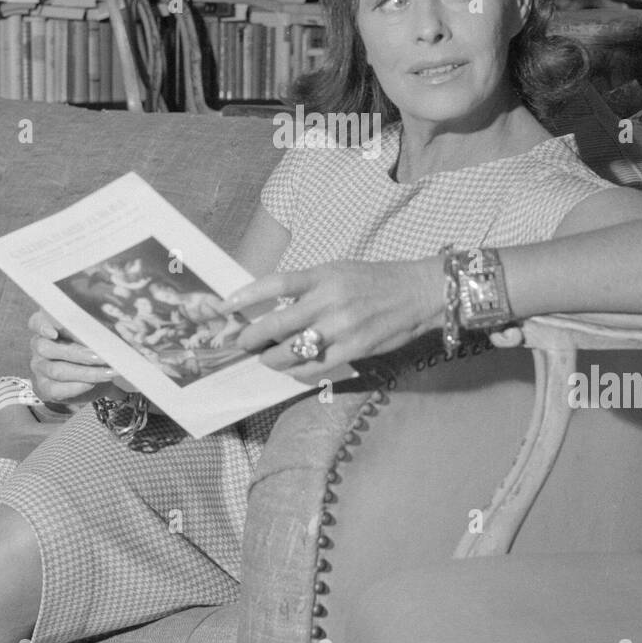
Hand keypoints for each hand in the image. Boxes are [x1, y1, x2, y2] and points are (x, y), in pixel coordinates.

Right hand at [27, 309, 122, 403]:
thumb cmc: (91, 350)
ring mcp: (40, 367)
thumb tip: (121, 329)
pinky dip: (78, 387)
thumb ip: (97, 331)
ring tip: (108, 373)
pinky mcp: (44, 387)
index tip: (54, 332)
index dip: (42, 326)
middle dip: (78, 353)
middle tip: (102, 357)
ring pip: (57, 370)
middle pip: (49, 348)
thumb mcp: (93, 337)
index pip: (36, 322)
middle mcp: (39, 346)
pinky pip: (57, 389)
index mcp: (48, 327)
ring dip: (85, 372)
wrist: (89, 381)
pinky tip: (93, 384)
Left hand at [218, 258, 444, 382]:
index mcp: (324, 275)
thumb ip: (308, 286)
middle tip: (240, 343)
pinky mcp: (354, 349)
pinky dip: (298, 371)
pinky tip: (291, 370)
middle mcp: (330, 300)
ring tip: (266, 359)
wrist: (417, 293)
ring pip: (293, 350)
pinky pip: (315, 366)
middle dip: (252, 337)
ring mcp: (342, 327)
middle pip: (277, 323)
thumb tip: (274, 304)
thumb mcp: (339, 271)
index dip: (245, 295)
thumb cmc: (375, 280)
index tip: (223, 306)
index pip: (275, 284)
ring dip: (272, 358)